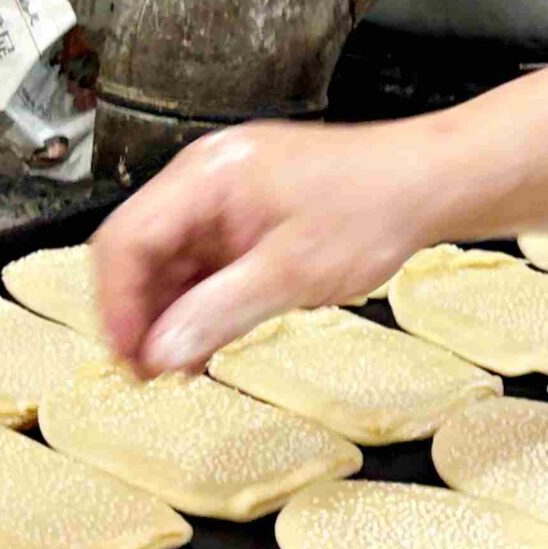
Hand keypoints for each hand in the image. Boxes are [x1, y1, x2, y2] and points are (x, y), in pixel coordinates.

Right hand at [89, 120, 448, 373]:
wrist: (431, 184)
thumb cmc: (377, 203)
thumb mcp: (293, 272)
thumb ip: (220, 313)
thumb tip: (161, 351)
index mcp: (208, 175)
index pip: (127, 238)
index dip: (116, 304)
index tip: (127, 355)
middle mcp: (207, 180)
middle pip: (141, 250)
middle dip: (141, 313)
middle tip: (148, 372)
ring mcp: (228, 199)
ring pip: (171, 262)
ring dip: (170, 314)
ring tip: (178, 367)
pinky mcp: (248, 218)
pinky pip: (205, 264)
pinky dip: (201, 303)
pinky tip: (206, 341)